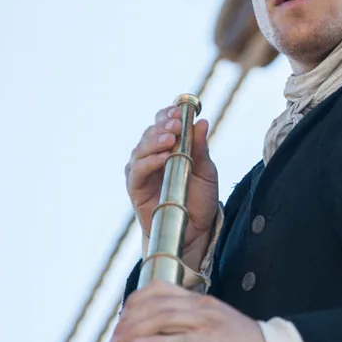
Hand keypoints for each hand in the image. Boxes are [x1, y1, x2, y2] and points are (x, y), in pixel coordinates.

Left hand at [108, 280, 274, 341]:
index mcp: (199, 302)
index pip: (158, 290)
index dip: (133, 303)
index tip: (120, 323)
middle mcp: (201, 306)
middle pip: (154, 303)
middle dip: (127, 320)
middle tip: (112, 341)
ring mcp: (208, 322)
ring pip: (162, 318)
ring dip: (134, 331)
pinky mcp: (213, 341)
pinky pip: (179, 340)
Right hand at [125, 103, 219, 263]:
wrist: (195, 232)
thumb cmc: (199, 200)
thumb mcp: (206, 172)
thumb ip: (201, 149)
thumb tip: (202, 122)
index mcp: (169, 148)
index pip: (162, 124)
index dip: (168, 114)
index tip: (179, 110)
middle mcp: (152, 157)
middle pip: (150, 133)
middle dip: (163, 125)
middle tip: (176, 123)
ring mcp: (142, 172)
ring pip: (141, 148)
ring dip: (155, 140)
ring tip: (171, 138)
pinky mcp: (136, 188)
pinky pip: (137, 170)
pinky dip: (149, 161)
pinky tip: (163, 157)